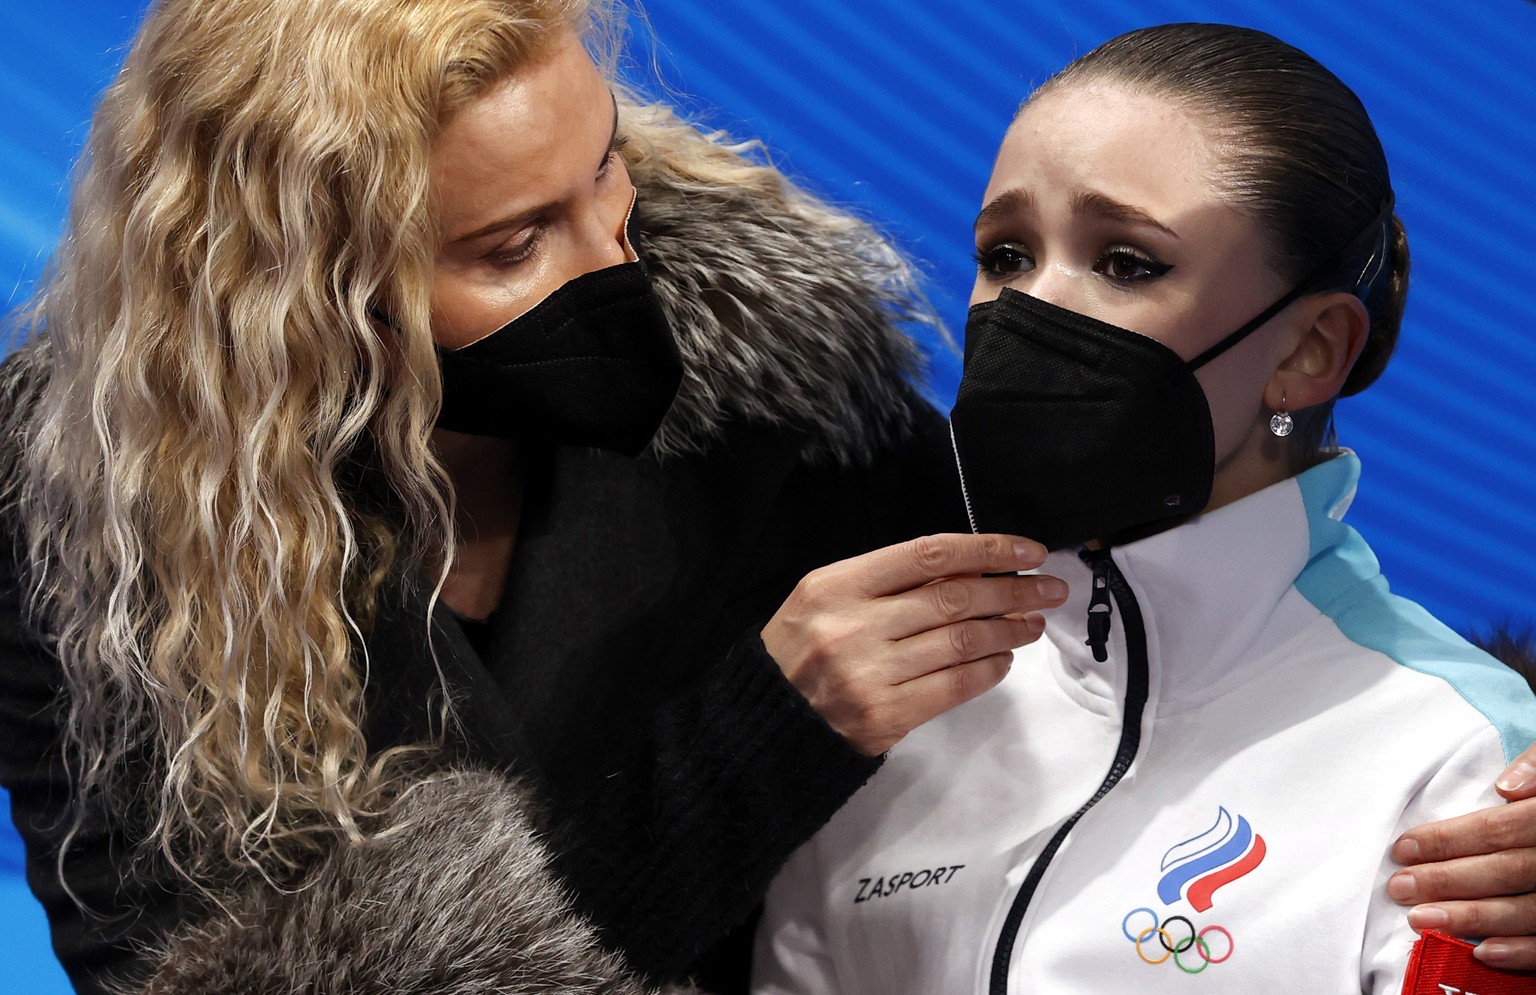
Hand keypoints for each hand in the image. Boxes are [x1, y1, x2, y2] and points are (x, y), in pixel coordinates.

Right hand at [763, 533, 1064, 756]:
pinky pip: (955, 686)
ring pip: (962, 642)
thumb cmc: (801, 650)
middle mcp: (854, 625)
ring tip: (1033, 623)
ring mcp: (870, 673)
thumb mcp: (827, 598)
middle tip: (1049, 588)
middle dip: (1013, 590)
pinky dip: (989, 670)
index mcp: (836, 584)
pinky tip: (1004, 659)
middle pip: (954, 598)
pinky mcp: (885, 716)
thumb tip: (971, 570)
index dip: (986, 549)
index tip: (1027, 550)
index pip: (928, 555)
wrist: (766, 720)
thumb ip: (888, 582)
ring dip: (1008, 630)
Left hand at [1387, 742, 1535, 969]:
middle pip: (1506, 871)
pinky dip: (1521, 951)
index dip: (1449, 839)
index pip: (1499, 829)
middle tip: (1399, 887)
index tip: (1403, 848)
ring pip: (1526, 910)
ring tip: (1421, 919)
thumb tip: (1506, 787)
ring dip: (1472, 918)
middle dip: (1447, 880)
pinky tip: (1482, 952)